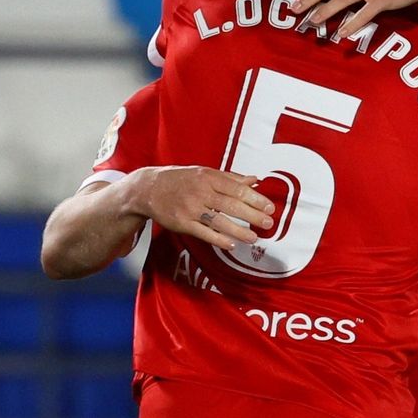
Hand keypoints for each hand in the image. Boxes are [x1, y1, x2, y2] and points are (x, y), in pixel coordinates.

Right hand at [132, 166, 275, 251]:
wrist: (148, 189)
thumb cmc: (181, 180)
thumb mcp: (204, 173)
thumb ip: (230, 178)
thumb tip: (254, 180)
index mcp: (208, 177)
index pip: (237, 189)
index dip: (255, 199)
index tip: (270, 207)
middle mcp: (200, 192)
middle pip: (231, 205)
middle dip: (252, 215)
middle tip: (268, 223)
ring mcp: (190, 208)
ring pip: (219, 221)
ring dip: (238, 230)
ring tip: (254, 238)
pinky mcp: (182, 223)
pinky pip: (203, 233)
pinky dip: (218, 239)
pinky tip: (231, 244)